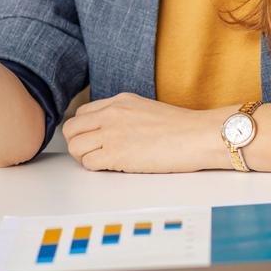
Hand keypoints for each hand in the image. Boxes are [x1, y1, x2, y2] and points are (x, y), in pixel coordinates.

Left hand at [62, 93, 226, 172]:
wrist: (198, 136)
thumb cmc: (182, 129)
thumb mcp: (146, 109)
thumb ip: (125, 116)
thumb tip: (114, 131)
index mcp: (119, 101)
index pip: (82, 114)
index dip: (84, 130)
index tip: (93, 141)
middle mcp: (111, 113)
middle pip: (71, 130)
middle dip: (78, 144)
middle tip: (93, 154)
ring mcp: (111, 132)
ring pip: (75, 146)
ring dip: (85, 158)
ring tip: (104, 162)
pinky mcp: (115, 153)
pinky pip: (88, 162)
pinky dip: (96, 168)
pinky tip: (113, 168)